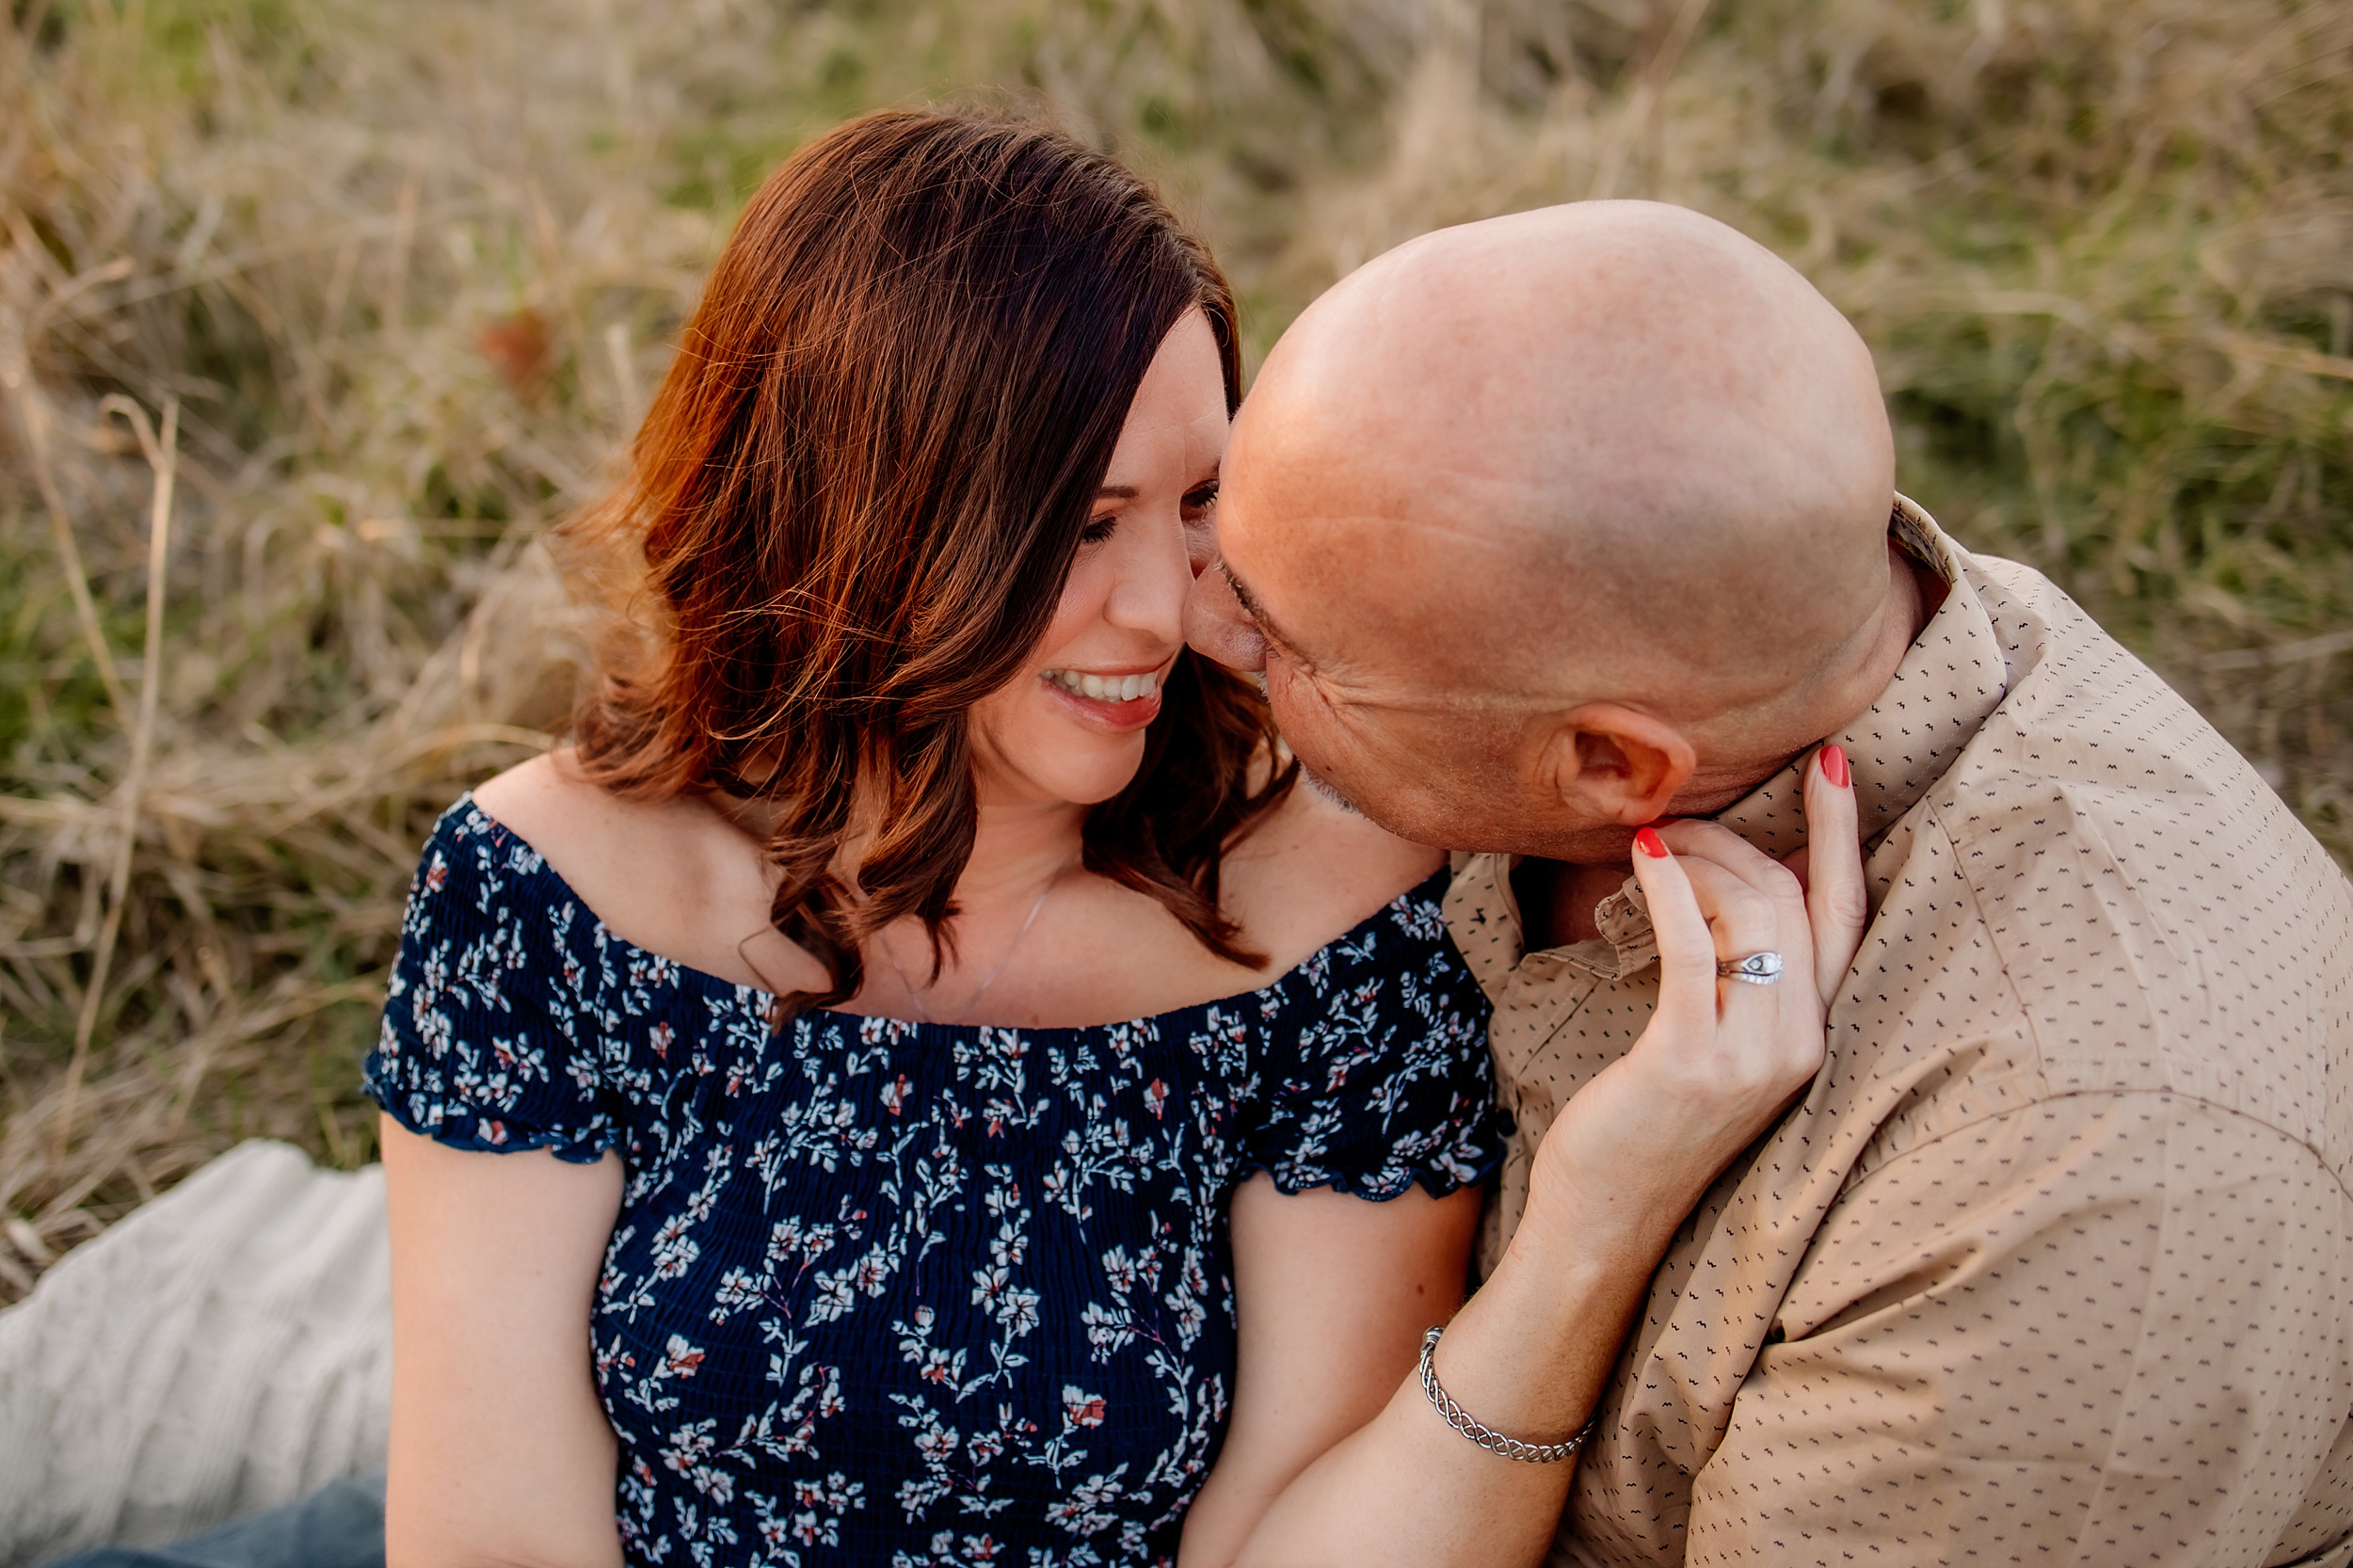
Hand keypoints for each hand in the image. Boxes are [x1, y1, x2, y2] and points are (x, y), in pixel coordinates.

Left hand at [1519, 745, 1865, 1256]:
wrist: (1607, 1219)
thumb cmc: (1649, 1123)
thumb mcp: (1714, 1045)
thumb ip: (1739, 976)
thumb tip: (1732, 881)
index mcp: (1814, 1036)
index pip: (1850, 917)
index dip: (1844, 836)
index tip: (1836, 762)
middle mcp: (1799, 1045)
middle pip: (1798, 902)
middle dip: (1744, 839)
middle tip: (1688, 817)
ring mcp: (1750, 1057)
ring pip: (1753, 915)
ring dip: (1702, 860)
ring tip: (1656, 844)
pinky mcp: (1690, 1060)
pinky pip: (1693, 949)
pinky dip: (1670, 888)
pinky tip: (1645, 855)